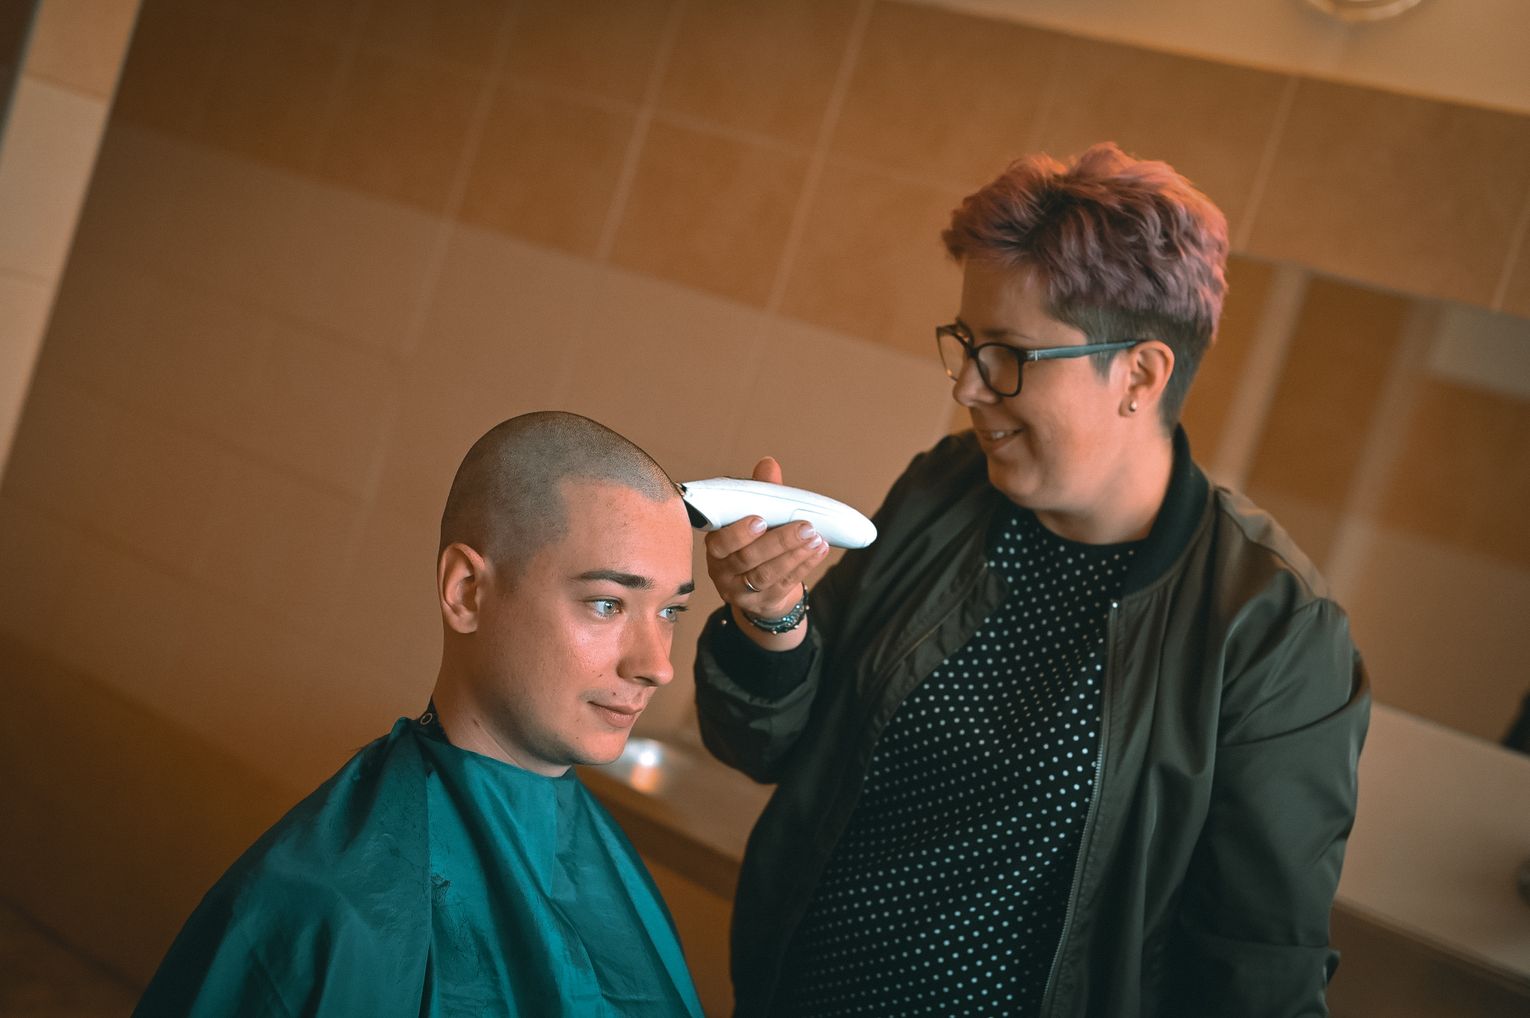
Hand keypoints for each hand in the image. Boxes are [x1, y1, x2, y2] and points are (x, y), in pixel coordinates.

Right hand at [704, 457, 828, 647]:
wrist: (761, 590)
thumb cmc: (756, 546)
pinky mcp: (764, 603)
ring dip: (794, 554)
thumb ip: (759, 493)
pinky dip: (805, 566)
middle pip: (748, 558)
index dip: (739, 533)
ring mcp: (741, 592)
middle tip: (804, 526)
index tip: (761, 520)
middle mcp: (723, 572)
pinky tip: (819, 550)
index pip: (720, 543)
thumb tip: (768, 464)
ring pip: (767, 574)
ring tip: (815, 537)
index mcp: (716, 548)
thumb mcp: (754, 520)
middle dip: (779, 541)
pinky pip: (785, 584)